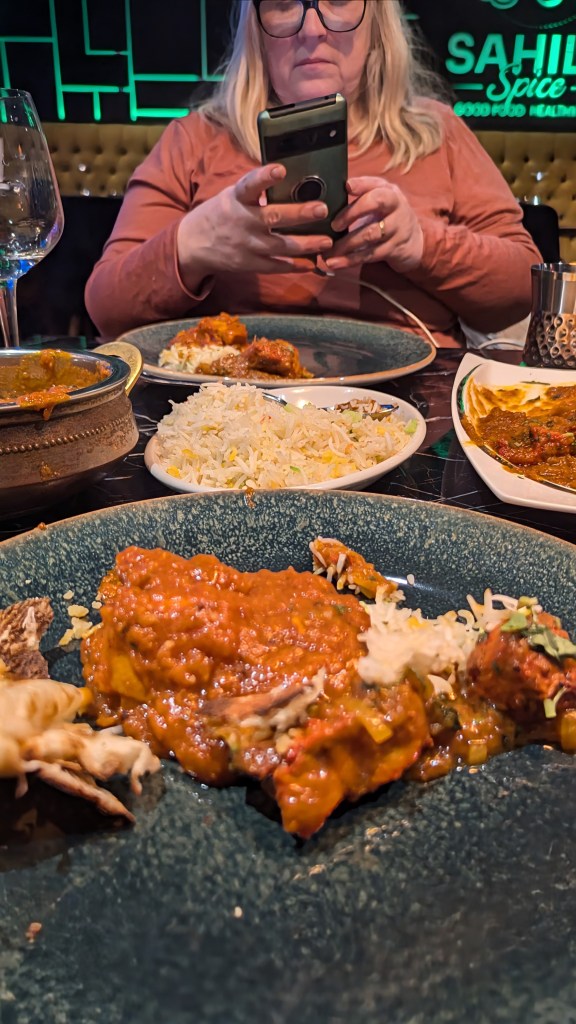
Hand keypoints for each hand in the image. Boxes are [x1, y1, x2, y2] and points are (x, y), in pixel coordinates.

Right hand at [176, 164, 333, 287]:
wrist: (193, 245)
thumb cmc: (220, 214)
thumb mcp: (232, 196)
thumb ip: (256, 192)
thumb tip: (291, 179)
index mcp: (237, 199)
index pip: (250, 184)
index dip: (264, 177)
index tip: (280, 169)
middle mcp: (242, 221)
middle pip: (274, 217)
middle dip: (299, 214)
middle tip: (322, 209)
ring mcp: (246, 245)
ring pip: (281, 245)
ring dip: (306, 244)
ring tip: (327, 241)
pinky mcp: (249, 264)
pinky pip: (276, 266)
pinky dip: (294, 266)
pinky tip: (312, 263)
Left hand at [325, 177, 423, 273]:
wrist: (414, 240)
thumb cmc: (387, 217)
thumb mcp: (380, 200)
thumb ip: (361, 194)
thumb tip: (328, 194)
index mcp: (389, 191)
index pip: (375, 183)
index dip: (361, 184)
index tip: (347, 187)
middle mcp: (396, 206)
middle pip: (375, 202)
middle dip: (352, 212)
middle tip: (334, 225)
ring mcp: (397, 228)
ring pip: (370, 234)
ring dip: (347, 244)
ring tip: (328, 251)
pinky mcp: (394, 249)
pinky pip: (370, 255)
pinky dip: (350, 260)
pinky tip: (335, 263)